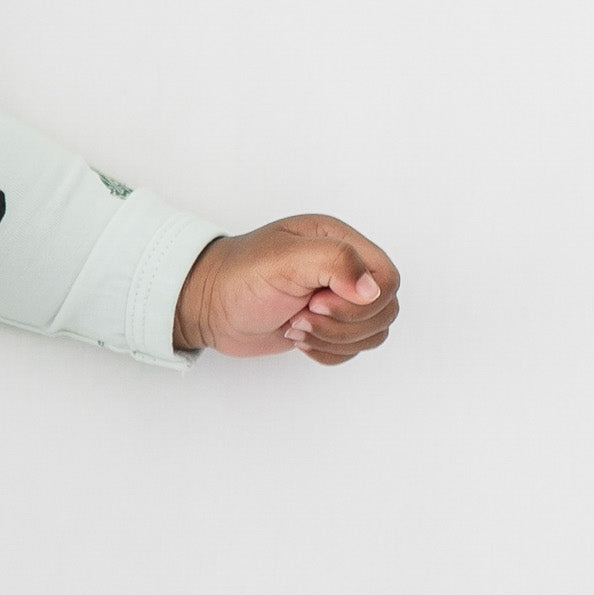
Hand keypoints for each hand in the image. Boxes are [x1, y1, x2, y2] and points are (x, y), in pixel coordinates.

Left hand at [173, 214, 400, 364]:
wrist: (206, 306)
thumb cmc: (238, 276)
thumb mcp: (284, 259)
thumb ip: (335, 262)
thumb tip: (372, 289)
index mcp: (340, 241)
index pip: (387, 278)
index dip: (360, 301)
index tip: (316, 301)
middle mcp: (344, 269)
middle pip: (384, 310)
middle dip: (342, 324)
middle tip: (300, 315)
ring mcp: (338, 299)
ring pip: (373, 334)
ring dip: (333, 340)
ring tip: (294, 326)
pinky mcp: (328, 326)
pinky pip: (352, 350)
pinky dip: (327, 353)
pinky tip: (297, 338)